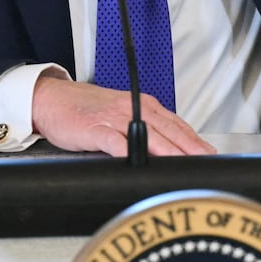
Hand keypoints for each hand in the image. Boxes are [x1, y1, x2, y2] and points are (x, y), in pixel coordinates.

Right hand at [31, 76, 215, 155]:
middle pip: (167, 130)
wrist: (51, 98)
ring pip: (147, 135)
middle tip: (205, 160)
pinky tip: (139, 160)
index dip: (194, 139)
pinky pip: (114, 141)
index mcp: (143, 105)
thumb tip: (168, 149)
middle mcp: (133, 109)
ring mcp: (114, 119)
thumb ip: (144, 128)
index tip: (209, 153)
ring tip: (182, 163)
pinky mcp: (94, 129)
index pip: (175, 123)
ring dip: (167, 150)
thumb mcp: (122, 113)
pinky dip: (128, 150)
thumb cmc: (86, 109)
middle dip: (189, 146)